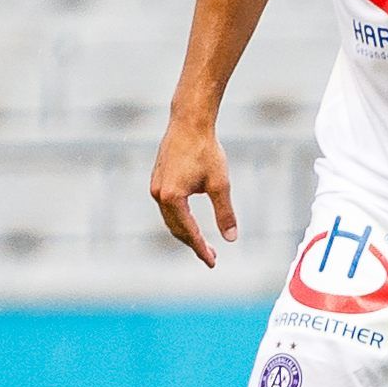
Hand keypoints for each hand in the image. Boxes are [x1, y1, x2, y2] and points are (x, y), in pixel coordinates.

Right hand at [150, 113, 234, 267]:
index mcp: (173, 198)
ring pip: (169, 218)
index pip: (188, 231)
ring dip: (184, 232)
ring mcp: (156, 186)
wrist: (189, 124)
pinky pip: (166, 207)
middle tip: (211, 256)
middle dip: (192, 244)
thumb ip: (224, 213)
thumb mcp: (220, 185)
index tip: (212, 262)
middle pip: (176, 228)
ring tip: (202, 242)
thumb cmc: (206, 152)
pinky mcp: (157, 179)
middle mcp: (159, 194)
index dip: (201, 249)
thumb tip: (231, 238)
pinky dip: (178, 219)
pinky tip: (189, 220)